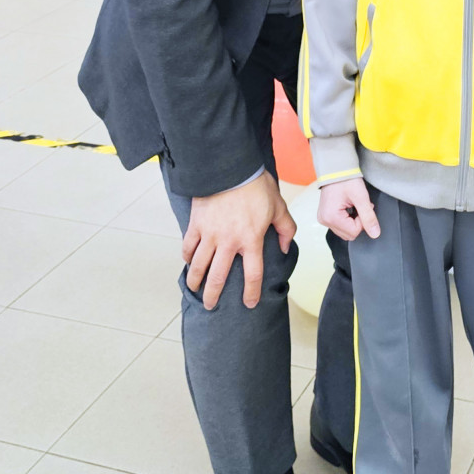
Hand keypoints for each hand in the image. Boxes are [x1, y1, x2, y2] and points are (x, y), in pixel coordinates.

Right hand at [183, 173, 295, 310]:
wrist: (230, 167)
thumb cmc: (257, 186)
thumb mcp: (279, 206)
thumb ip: (285, 229)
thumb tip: (284, 248)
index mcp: (251, 239)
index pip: (252, 275)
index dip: (251, 292)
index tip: (249, 303)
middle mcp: (229, 242)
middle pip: (218, 277)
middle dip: (213, 295)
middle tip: (210, 306)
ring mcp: (210, 234)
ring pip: (199, 265)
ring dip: (196, 280)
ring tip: (194, 289)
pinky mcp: (196, 224)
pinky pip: (188, 246)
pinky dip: (187, 257)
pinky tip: (188, 262)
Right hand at [318, 176, 380, 241]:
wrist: (336, 168)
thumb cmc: (347, 179)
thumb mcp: (361, 197)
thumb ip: (368, 217)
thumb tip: (375, 234)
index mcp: (331, 217)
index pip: (354, 232)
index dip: (363, 220)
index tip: (363, 206)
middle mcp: (325, 220)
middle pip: (349, 234)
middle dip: (358, 221)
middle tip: (358, 205)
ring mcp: (323, 219)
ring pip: (345, 231)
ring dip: (353, 221)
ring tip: (353, 205)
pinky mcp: (325, 216)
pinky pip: (340, 225)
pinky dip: (347, 219)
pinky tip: (348, 207)